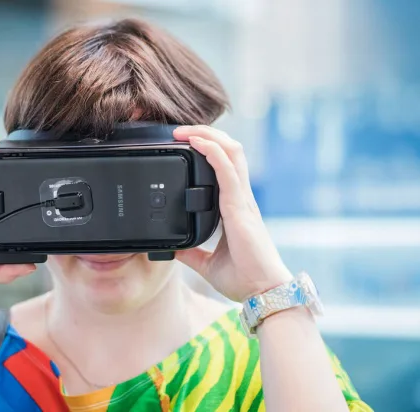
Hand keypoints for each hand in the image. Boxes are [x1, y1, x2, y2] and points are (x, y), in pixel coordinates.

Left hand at [173, 125, 292, 301]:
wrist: (262, 293)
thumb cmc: (244, 279)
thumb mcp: (208, 263)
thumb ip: (192, 253)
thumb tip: (173, 250)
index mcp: (234, 208)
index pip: (224, 167)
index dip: (209, 149)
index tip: (186, 143)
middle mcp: (240, 199)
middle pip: (229, 152)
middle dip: (206, 134)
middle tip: (180, 131)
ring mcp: (242, 201)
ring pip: (231, 153)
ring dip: (208, 136)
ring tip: (186, 130)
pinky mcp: (240, 207)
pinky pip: (228, 171)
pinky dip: (213, 152)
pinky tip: (199, 143)